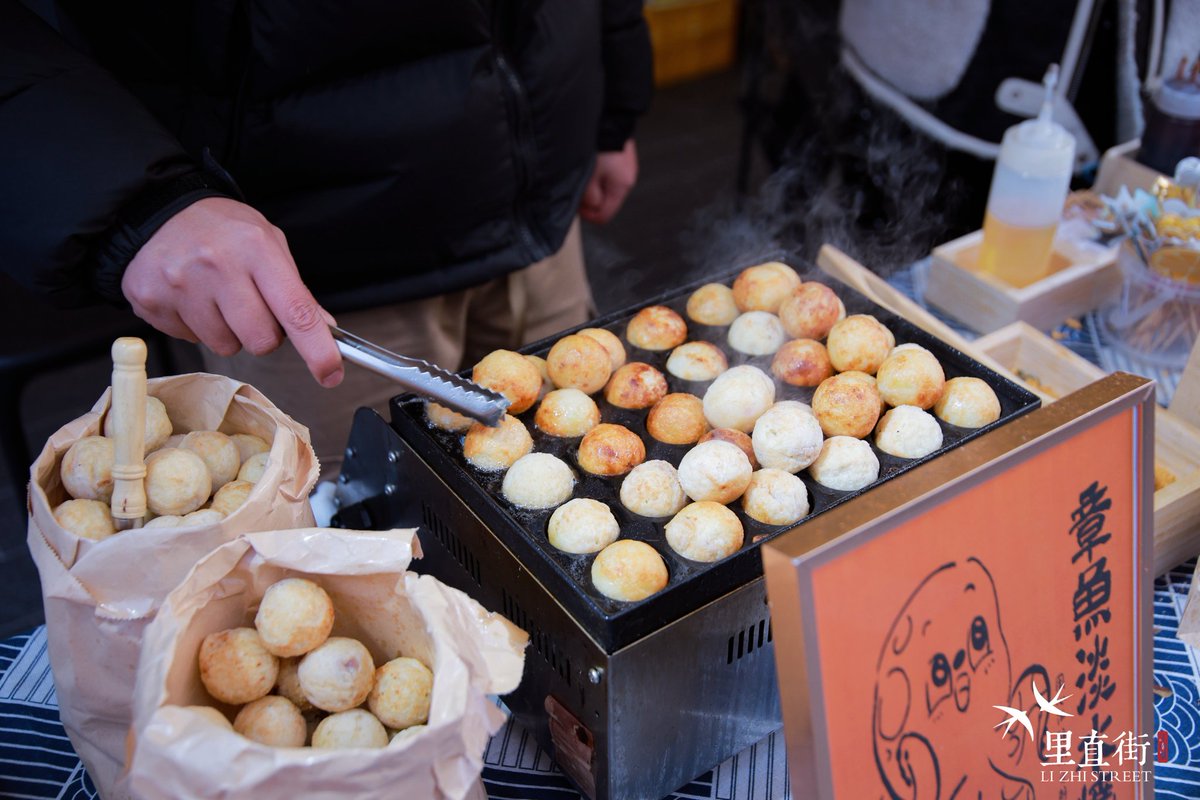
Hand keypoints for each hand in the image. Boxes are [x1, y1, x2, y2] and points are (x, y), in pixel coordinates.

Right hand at [121, 197, 343, 386]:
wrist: (159, 211)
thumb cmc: (222, 230)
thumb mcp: (268, 243)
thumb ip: (296, 290)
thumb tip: (325, 329)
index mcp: (255, 248)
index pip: (296, 311)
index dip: (317, 349)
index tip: (330, 373)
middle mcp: (217, 266)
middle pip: (261, 340)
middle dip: (264, 334)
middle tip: (251, 306)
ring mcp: (181, 286)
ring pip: (226, 346)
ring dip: (229, 332)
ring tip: (216, 297)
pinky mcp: (151, 302)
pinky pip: (192, 340)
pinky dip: (198, 326)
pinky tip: (192, 297)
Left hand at [579, 139, 637, 223]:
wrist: (610, 118)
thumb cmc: (599, 147)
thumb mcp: (590, 177)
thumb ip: (589, 197)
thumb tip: (591, 206)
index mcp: (622, 187)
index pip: (604, 216)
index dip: (587, 216)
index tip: (576, 207)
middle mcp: (628, 179)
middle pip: (606, 201)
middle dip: (589, 200)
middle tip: (576, 189)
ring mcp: (626, 167)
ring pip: (605, 187)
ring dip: (593, 186)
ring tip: (582, 174)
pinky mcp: (621, 156)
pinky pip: (608, 173)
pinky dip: (597, 173)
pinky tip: (590, 164)